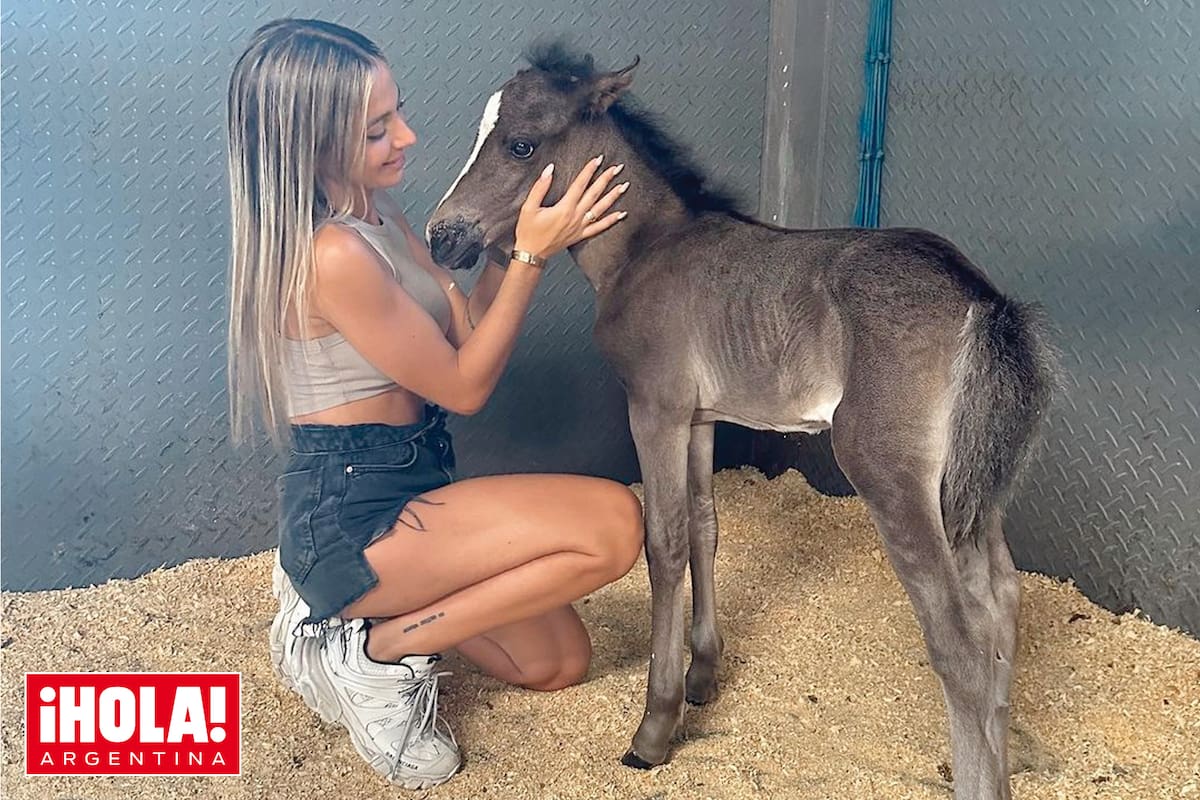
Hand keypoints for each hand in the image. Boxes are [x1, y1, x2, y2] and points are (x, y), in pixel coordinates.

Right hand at [513, 156, 629, 260]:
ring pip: (601, 209)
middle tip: (617, 168)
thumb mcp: (529, 207)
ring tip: (624, 186)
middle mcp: (575, 217)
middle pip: (594, 194)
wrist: (532, 253)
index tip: (598, 160)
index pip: (580, 184)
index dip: (589, 170)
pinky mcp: (580, 235)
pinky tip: (621, 214)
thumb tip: (549, 170)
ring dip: (613, 196)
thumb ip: (540, 187)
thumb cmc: (529, 231)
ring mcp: (580, 227)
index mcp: (564, 208)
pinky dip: (611, 221)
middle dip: (606, 179)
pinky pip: (599, 228)